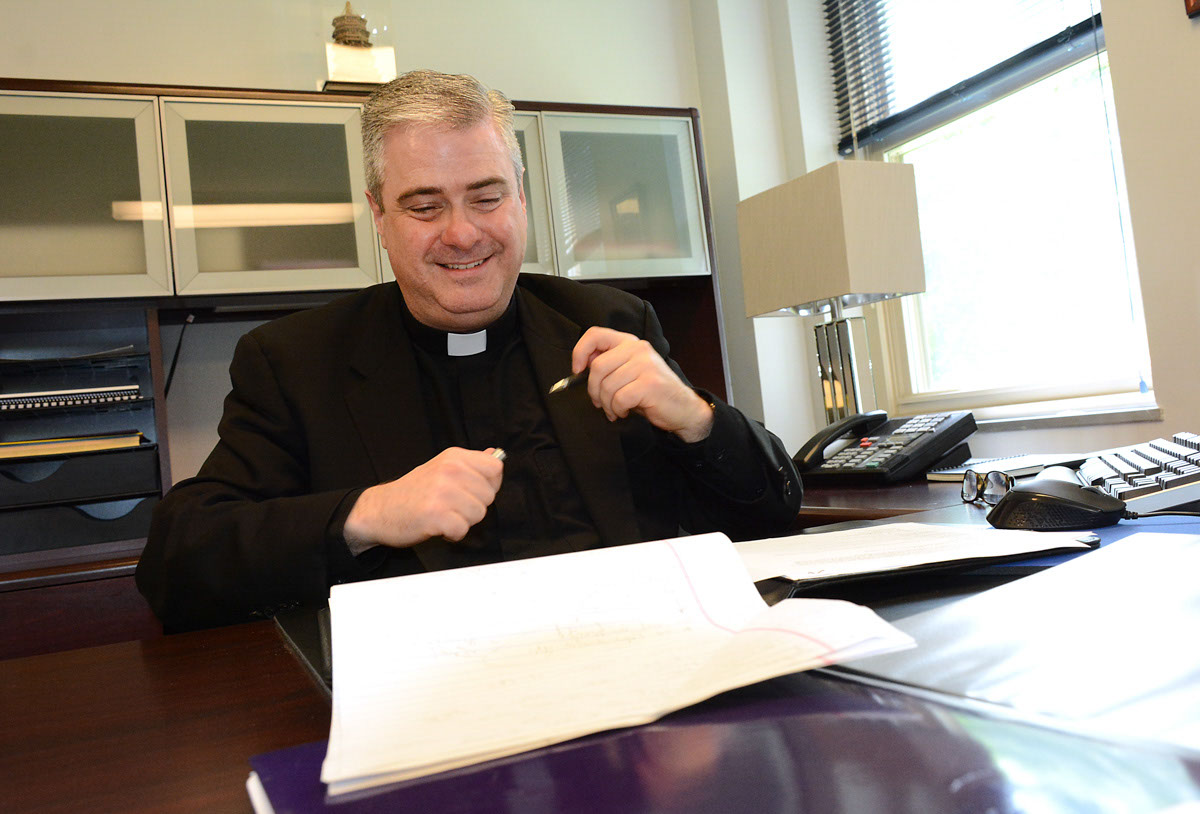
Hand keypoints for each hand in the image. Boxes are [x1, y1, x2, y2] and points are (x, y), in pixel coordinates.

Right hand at [343, 447, 503, 551]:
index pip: (495, 468)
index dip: (490, 484)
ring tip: (444, 515)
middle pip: (489, 495)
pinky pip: (462, 529)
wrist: (379, 510)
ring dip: (463, 521)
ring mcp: (442, 492)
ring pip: (478, 514)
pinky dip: (452, 534)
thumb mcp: (442, 468)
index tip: (473, 491)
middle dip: (474, 506)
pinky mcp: (435, 514)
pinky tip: (439, 527)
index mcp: (454, 457)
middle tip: (451, 506)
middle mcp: (450, 470)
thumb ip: (470, 463)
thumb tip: (494, 454)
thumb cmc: (414, 492)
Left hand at [571, 326, 712, 442]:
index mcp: (630, 343)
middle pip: (598, 367)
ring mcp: (645, 365)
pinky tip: (624, 412)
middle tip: (599, 402)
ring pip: (607, 386)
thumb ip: (609, 364)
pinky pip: (619, 399)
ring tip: (615, 410)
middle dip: (593, 390)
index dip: (580, 351)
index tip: (577, 370)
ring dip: (606, 405)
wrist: (683, 408)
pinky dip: (617, 410)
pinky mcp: (649, 384)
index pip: (596, 334)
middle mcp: (638, 349)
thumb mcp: (628, 372)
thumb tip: (581, 367)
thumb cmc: (651, 392)